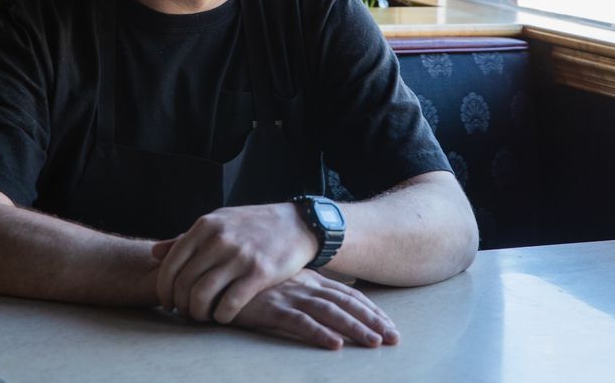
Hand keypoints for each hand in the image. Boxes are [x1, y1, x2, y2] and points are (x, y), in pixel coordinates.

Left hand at [152, 203, 318, 322]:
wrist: (297, 223)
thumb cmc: (252, 225)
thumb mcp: (218, 223)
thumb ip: (186, 239)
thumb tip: (155, 253)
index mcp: (205, 226)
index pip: (170, 265)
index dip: (164, 290)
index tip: (169, 302)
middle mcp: (219, 240)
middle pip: (184, 284)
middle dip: (181, 305)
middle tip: (186, 312)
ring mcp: (239, 256)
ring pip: (202, 296)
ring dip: (198, 313)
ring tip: (203, 315)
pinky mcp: (259, 273)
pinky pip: (229, 304)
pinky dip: (221, 316)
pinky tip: (224, 315)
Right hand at [232, 269, 398, 349]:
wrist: (220, 270)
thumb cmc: (253, 280)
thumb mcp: (284, 282)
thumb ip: (305, 290)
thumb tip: (328, 301)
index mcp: (311, 279)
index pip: (349, 295)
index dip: (371, 310)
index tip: (389, 325)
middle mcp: (306, 286)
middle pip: (346, 304)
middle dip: (372, 321)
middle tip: (394, 338)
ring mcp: (290, 296)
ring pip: (330, 313)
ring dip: (354, 328)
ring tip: (374, 343)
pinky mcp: (271, 308)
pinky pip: (299, 322)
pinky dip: (319, 333)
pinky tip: (334, 344)